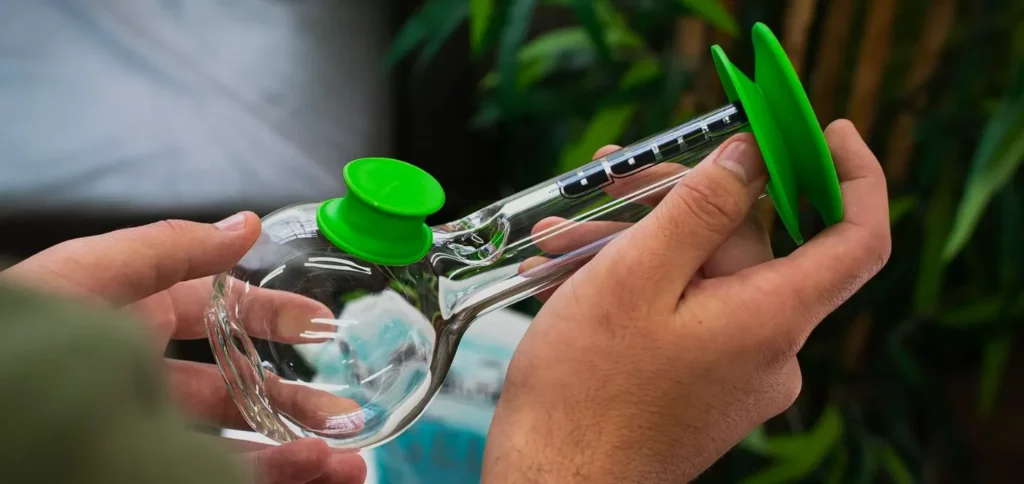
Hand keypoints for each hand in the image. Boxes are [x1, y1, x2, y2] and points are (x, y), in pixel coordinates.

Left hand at [2, 214, 366, 483]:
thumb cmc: (25, 330)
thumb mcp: (94, 272)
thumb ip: (173, 248)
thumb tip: (245, 225)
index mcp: (138, 314)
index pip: (222, 314)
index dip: (275, 316)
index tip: (322, 324)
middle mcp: (148, 372)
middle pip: (238, 386)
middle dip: (296, 397)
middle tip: (345, 409)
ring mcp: (150, 424)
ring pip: (237, 441)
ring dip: (298, 449)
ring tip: (346, 461)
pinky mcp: (153, 463)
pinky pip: (223, 474)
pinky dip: (273, 472)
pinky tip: (309, 468)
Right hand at [483, 120, 889, 482]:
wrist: (555, 483)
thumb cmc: (586, 389)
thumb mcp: (636, 276)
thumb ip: (701, 206)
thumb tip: (751, 155)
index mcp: (770, 319)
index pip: (857, 237)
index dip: (852, 175)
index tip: (822, 131)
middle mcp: (769, 350)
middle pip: (748, 246)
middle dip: (677, 204)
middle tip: (612, 181)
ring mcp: (737, 374)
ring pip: (703, 279)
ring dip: (637, 248)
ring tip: (560, 243)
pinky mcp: (705, 388)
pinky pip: (688, 314)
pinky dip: (640, 288)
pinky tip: (572, 278)